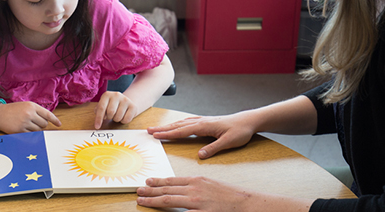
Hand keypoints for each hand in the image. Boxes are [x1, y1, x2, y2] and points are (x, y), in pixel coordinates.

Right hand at [0, 101, 61, 132]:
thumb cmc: (13, 110)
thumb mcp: (25, 105)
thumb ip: (36, 111)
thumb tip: (47, 121)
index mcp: (32, 106)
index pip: (48, 114)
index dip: (55, 120)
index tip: (59, 124)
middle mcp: (29, 113)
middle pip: (44, 124)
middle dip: (41, 125)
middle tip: (34, 123)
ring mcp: (25, 122)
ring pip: (38, 130)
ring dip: (35, 130)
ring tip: (27, 125)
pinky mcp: (20, 130)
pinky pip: (31, 134)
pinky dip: (29, 133)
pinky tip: (24, 129)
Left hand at [94, 91, 139, 128]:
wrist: (126, 101)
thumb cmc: (111, 105)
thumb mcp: (104, 105)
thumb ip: (98, 111)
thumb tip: (99, 119)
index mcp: (107, 94)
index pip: (101, 108)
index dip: (98, 118)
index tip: (97, 127)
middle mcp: (116, 95)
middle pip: (110, 112)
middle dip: (109, 117)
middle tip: (111, 116)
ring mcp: (125, 100)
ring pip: (118, 117)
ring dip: (116, 119)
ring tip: (117, 114)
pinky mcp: (133, 106)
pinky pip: (126, 119)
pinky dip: (123, 121)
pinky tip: (123, 116)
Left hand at [136, 176, 253, 210]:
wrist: (246, 203)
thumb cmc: (230, 195)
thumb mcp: (211, 184)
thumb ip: (195, 186)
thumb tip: (182, 188)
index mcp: (197, 180)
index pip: (172, 180)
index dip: (158, 181)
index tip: (148, 181)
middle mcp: (194, 189)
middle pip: (167, 190)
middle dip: (150, 190)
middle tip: (139, 190)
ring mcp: (197, 203)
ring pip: (169, 201)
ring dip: (153, 201)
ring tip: (142, 200)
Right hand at [146, 115, 254, 158]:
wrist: (248, 120)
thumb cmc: (240, 131)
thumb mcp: (229, 142)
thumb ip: (213, 148)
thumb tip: (200, 155)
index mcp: (204, 126)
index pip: (182, 131)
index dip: (168, 133)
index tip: (155, 135)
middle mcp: (201, 121)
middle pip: (178, 125)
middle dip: (162, 128)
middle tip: (148, 130)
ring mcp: (203, 120)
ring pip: (182, 123)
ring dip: (168, 126)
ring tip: (157, 128)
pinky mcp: (206, 121)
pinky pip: (188, 122)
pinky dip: (178, 123)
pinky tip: (176, 125)